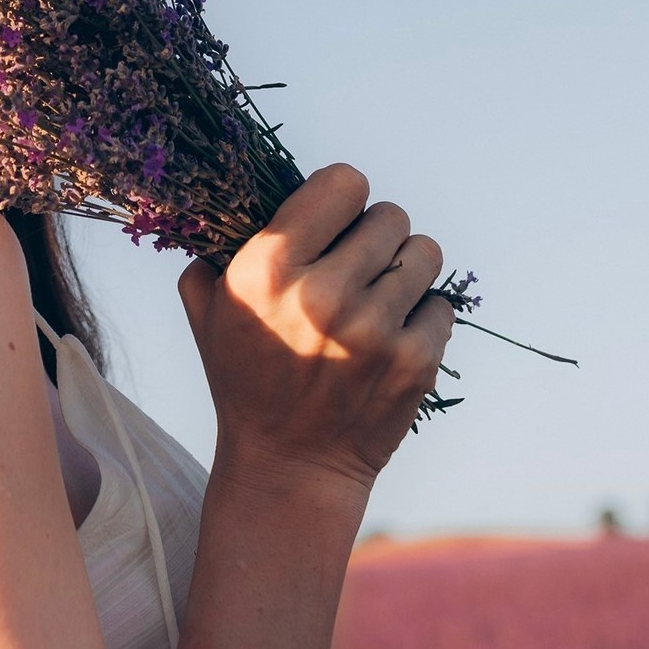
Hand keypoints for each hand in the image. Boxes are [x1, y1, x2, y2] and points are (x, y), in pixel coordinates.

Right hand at [176, 165, 455, 493]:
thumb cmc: (245, 381)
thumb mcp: (207, 311)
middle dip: (375, 236)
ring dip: (405, 270)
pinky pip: (440, 305)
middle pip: (390, 215)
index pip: (343, 181)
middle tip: (357, 267)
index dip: (342, 198)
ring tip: (380, 297)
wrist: (288, 467)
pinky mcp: (413, 361)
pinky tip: (391, 338)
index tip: (336, 222)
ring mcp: (374, 329)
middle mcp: (322, 293)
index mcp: (268, 268)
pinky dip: (421, 317)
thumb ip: (219, 248)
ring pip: (425, 252)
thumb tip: (241, 199)